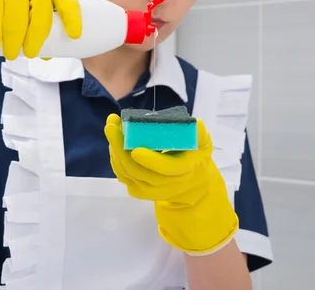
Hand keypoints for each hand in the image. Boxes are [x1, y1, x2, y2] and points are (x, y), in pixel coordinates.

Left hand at [104, 113, 238, 254]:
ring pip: (127, 173)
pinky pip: (123, 175)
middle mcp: (165, 185)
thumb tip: (193, 123)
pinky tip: (113, 141)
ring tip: (112, 127)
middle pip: (138, 171)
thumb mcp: (203, 144)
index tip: (136, 149)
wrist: (191, 185)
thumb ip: (198, 133)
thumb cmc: (195, 157)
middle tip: (111, 127)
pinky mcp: (138, 190)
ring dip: (115, 150)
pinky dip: (115, 158)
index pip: (166, 168)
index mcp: (183, 171)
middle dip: (121, 149)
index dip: (151, 160)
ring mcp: (149, 190)